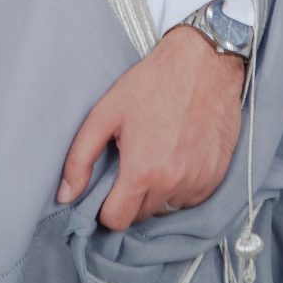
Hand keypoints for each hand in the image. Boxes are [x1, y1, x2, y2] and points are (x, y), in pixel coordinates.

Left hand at [58, 24, 245, 231]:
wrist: (205, 62)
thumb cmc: (154, 83)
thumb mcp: (106, 112)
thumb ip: (80, 157)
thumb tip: (65, 195)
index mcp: (143, 171)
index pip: (117, 220)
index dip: (106, 207)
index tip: (109, 188)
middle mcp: (174, 183)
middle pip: (141, 215)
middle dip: (132, 197)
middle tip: (133, 164)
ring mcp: (199, 181)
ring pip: (167, 207)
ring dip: (158, 192)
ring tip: (158, 157)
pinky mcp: (217, 176)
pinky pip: (191, 198)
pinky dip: (182, 186)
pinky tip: (179, 156)